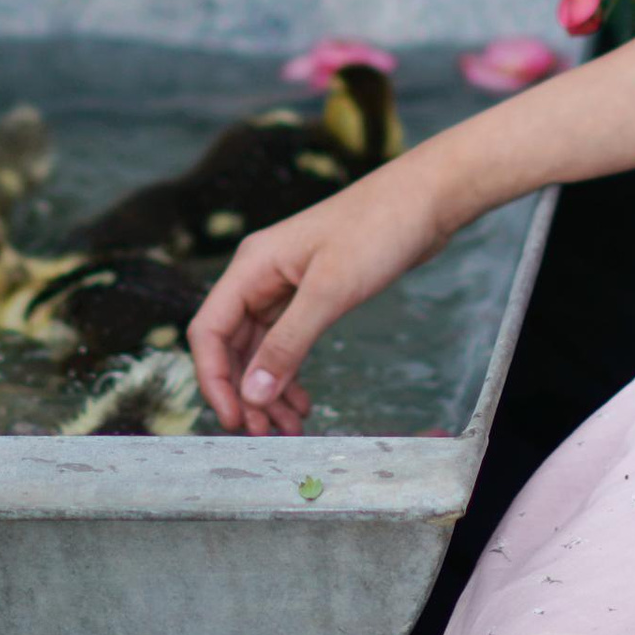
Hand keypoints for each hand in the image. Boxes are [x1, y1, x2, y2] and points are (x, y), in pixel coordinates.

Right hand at [188, 158, 449, 435]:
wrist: (424, 200)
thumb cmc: (378, 228)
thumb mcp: (330, 291)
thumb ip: (288, 344)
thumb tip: (252, 394)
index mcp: (252, 265)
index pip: (209, 330)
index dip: (213, 379)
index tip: (234, 419)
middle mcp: (260, 275)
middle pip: (232, 345)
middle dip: (245, 392)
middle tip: (267, 434)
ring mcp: (285, 284)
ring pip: (260, 348)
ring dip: (268, 389)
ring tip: (289, 426)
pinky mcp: (311, 293)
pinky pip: (286, 342)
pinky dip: (289, 373)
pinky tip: (302, 400)